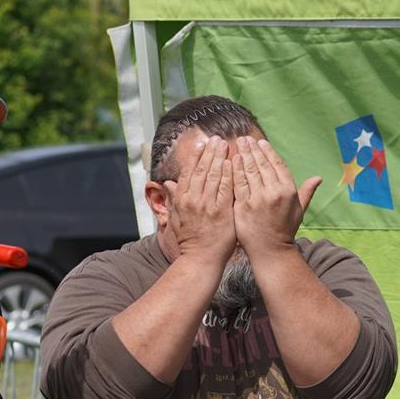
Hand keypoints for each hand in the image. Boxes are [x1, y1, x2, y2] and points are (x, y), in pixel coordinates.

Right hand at [163, 135, 235, 263]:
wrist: (200, 260)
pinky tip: (232, 162)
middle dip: (209, 152)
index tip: (202, 144)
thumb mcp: (176, 218)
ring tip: (225, 144)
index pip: (188, 172)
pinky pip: (225, 188)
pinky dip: (228, 174)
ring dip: (219, 157)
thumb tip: (167, 183)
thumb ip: (173, 199)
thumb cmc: (190, 240)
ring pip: (213, 175)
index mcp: (181, 200)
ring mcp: (207, 205)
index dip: (196, 156)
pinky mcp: (221, 212)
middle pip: (201, 170)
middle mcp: (193, 200)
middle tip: (216, 138)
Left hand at [229, 136, 320, 257]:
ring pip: (249, 171)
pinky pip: (238, 183)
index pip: (278, 164)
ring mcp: (258, 199)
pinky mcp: (243, 205)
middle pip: (262, 164)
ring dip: (243, 155)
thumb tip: (318, 178)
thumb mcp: (299, 210)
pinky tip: (232, 160)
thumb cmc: (285, 230)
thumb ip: (307, 192)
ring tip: (239, 144)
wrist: (270, 251)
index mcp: (288, 191)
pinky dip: (235, 170)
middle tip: (246, 138)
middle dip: (253, 149)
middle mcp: (274, 192)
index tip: (261, 142)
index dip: (269, 152)